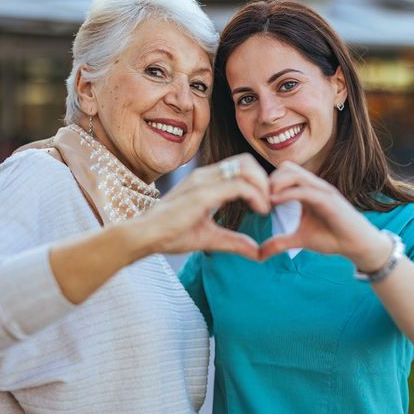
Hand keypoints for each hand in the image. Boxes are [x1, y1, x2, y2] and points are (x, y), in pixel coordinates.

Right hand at [138, 154, 269, 258]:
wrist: (144, 236)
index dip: (259, 181)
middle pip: (246, 161)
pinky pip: (238, 185)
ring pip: (245, 168)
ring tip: (265, 207)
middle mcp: (206, 175)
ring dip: (263, 186)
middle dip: (264, 179)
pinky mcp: (202, 193)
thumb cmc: (170, 234)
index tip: (266, 204)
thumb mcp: (210, 237)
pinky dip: (255, 195)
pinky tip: (259, 211)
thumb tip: (257, 252)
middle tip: (269, 203)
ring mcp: (203, 181)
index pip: (241, 166)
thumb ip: (234, 241)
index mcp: (206, 180)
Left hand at [259, 161, 390, 268]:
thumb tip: (259, 254)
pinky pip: (305, 190)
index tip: (255, 199)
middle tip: (258, 199)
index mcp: (307, 191)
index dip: (267, 183)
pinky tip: (274, 203)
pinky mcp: (329, 200)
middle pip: (287, 167)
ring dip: (276, 183)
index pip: (284, 173)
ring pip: (294, 174)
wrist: (358, 245)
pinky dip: (287, 194)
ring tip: (265, 200)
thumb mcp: (300, 240)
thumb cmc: (332, 238)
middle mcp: (314, 186)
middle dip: (269, 180)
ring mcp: (322, 191)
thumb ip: (280, 243)